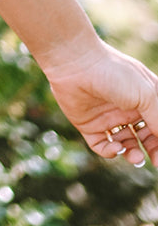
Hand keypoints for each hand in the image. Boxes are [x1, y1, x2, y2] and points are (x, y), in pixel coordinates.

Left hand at [44, 40, 157, 166]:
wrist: (76, 64)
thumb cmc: (115, 73)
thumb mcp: (146, 95)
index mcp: (145, 98)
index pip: (157, 124)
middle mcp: (127, 108)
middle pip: (144, 137)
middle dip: (152, 150)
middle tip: (154, 161)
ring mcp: (108, 117)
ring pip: (125, 144)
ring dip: (133, 153)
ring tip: (135, 157)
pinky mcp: (88, 125)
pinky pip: (102, 145)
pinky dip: (110, 152)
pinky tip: (116, 147)